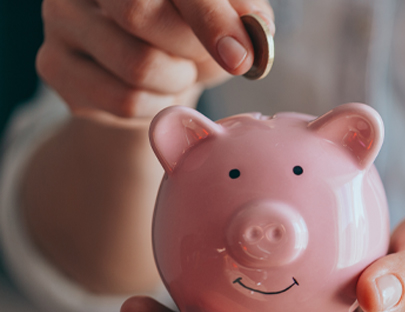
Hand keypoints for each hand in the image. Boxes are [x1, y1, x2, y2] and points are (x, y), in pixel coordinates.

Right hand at [36, 0, 274, 117]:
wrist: (149, 67)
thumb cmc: (192, 30)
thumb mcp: (227, 13)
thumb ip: (243, 15)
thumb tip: (250, 43)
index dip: (209, 17)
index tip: (239, 57)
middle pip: (139, 14)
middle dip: (191, 48)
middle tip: (202, 55)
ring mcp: (61, 20)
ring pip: (136, 66)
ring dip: (176, 82)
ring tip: (177, 71)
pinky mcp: (54, 65)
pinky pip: (123, 101)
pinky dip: (156, 105)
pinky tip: (155, 91)